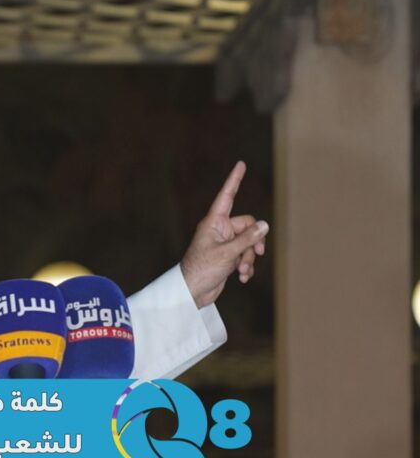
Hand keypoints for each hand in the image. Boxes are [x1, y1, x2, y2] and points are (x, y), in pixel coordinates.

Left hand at [180, 161, 268, 308]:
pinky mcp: (228, 257)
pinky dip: (247, 265)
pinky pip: (245, 255)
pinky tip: (243, 277)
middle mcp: (219, 230)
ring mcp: (224, 244)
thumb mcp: (228, 253)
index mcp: (214, 222)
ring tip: (242, 271)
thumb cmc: (202, 270)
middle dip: (254, 241)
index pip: (227, 196)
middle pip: (248, 225)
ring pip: (249, 242)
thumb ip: (247, 239)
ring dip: (249, 257)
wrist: (193, 292)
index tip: (241, 164)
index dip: (234, 180)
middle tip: (256, 253)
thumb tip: (264, 225)